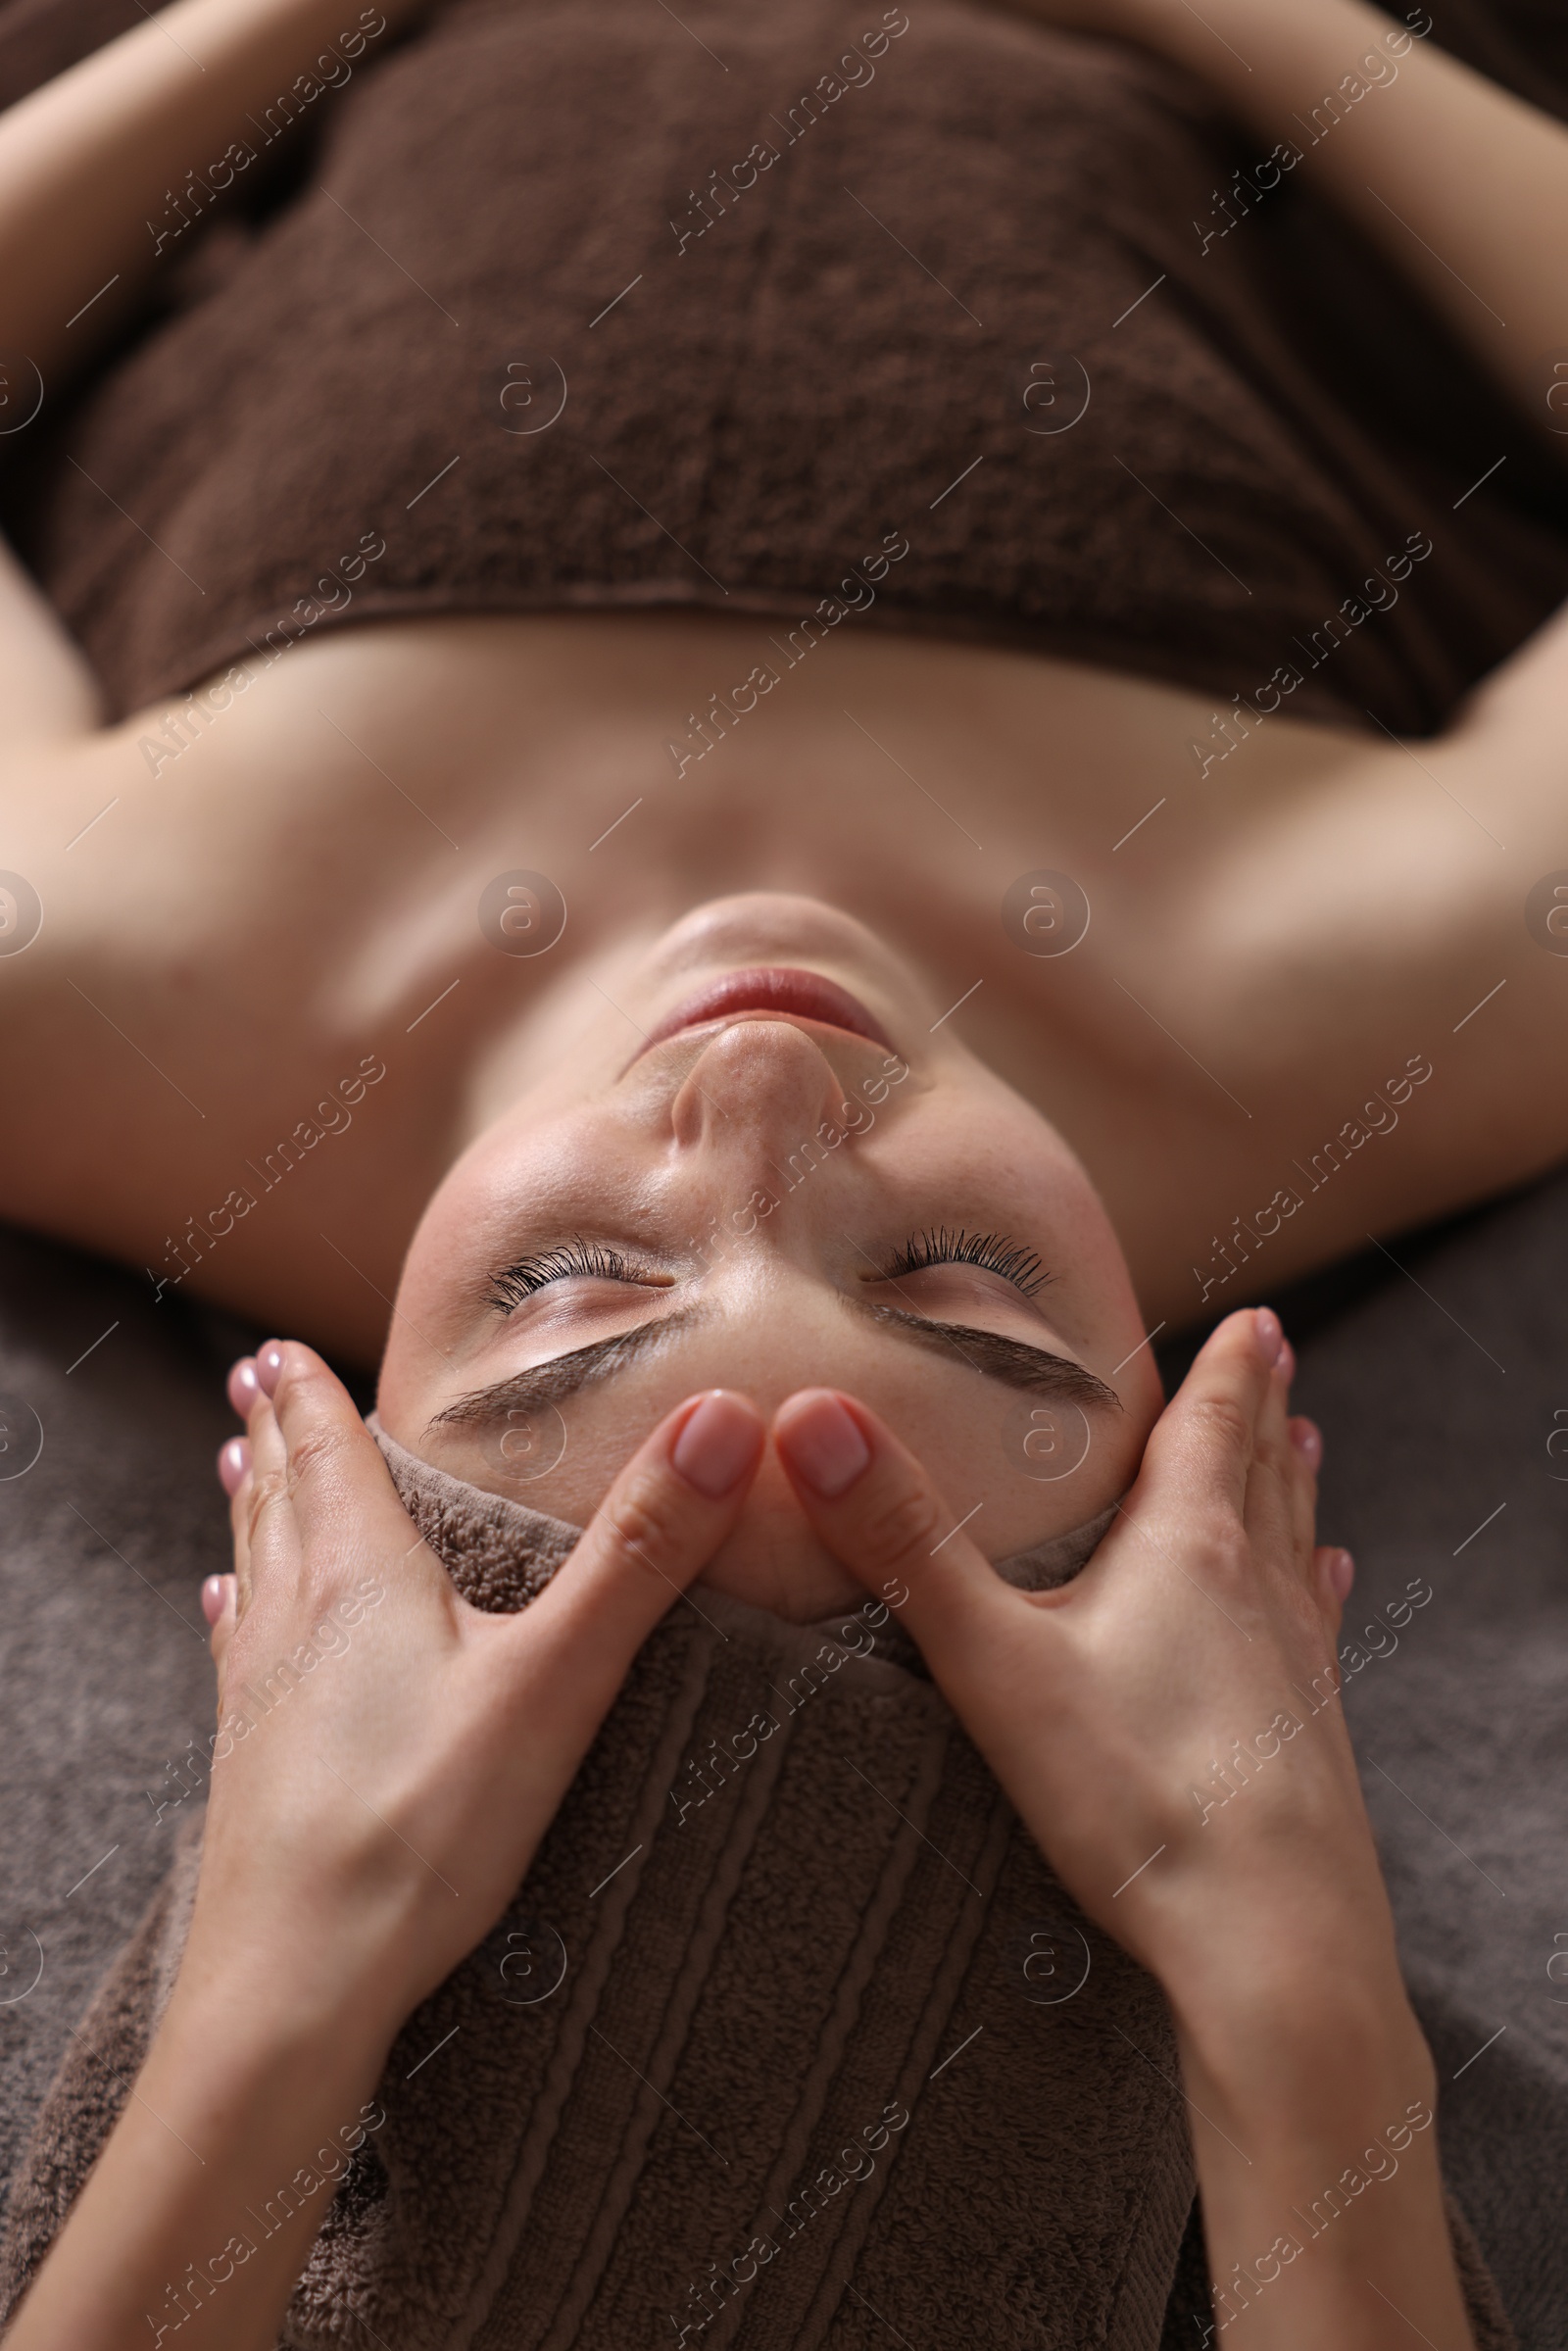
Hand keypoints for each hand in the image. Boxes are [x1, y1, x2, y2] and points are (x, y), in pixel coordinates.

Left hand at [196, 1342, 764, 2052]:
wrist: (292, 1989)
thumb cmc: (421, 1833)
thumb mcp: (556, 1683)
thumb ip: (641, 1555)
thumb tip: (725, 1419)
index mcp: (359, 1576)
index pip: (327, 1454)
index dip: (309, 1394)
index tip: (282, 1345)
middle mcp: (293, 1618)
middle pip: (278, 1498)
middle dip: (275, 1434)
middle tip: (252, 1381)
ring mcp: (258, 1695)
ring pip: (251, 1569)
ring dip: (250, 1508)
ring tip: (234, 1468)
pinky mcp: (247, 1766)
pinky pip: (237, 1653)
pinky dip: (235, 1610)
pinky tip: (222, 1614)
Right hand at [770, 1309, 1390, 2019]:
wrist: (1277, 1945)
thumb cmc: (1141, 1796)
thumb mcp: (996, 1662)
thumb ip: (903, 1545)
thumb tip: (811, 1420)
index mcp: (1191, 1551)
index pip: (1211, 1430)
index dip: (1227, 1369)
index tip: (1252, 1318)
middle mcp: (1260, 1593)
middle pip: (1266, 1474)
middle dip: (1263, 1409)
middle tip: (1278, 1355)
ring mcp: (1298, 1670)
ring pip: (1299, 1549)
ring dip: (1297, 1490)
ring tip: (1307, 1448)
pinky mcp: (1314, 1744)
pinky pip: (1317, 1636)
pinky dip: (1317, 1593)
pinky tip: (1332, 1591)